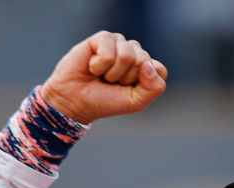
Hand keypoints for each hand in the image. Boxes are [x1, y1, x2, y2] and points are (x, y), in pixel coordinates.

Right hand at [40, 31, 166, 124]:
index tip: (127, 90)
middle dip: (126, 78)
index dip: (144, 83)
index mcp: (144, 67)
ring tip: (101, 75)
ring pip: (128, 55)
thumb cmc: (104, 102)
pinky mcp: (102, 38)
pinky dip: (99, 65)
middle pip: (144, 61)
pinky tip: (92, 67)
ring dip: (112, 72)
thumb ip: (154, 88)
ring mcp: (118, 43)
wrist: (74, 101)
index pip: (159, 69)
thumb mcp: (135, 102)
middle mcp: (133, 52)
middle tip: (111, 83)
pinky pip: (110, 52)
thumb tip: (149, 65)